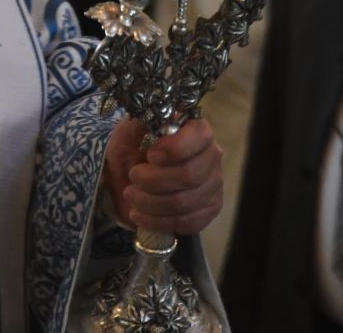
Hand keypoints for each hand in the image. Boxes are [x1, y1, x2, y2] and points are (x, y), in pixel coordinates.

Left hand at [103, 117, 223, 236]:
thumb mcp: (128, 133)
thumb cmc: (132, 152)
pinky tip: (140, 214)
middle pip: (190, 175)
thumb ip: (139, 125)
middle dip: (154, 180)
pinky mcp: (209, 209)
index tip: (150, 155)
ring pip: (185, 202)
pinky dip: (158, 221)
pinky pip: (187, 222)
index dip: (175, 148)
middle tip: (133, 177)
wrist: (128, 182)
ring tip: (131, 196)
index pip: (199, 136)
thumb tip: (149, 118)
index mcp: (196, 130)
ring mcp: (214, 185)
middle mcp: (212, 156)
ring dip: (150, 202)